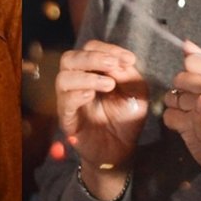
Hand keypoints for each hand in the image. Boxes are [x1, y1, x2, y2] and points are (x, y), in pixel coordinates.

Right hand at [55, 40, 147, 197]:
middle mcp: (77, 82)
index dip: (108, 49)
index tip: (129, 59)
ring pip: (63, 78)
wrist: (122, 151)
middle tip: (113, 64)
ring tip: (108, 84)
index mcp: (93, 71)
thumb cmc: (127, 119)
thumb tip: (117, 62)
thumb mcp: (137, 93)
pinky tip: (92, 96)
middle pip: (71, 58)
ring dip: (87, 76)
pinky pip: (64, 102)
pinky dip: (77, 95)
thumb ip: (128, 75)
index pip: (91, 49)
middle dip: (93, 58)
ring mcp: (69, 100)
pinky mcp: (66, 119)